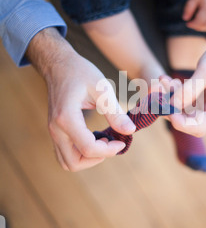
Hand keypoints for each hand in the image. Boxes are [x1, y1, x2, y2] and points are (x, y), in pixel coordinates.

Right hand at [26, 28, 135, 171]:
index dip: (109, 150)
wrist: (59, 64)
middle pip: (73, 163)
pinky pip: (65, 154)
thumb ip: (115, 112)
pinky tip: (95, 139)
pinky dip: (80, 154)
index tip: (123, 141)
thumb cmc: (80, 72)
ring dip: (87, 159)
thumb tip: (130, 131)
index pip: (88, 148)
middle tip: (111, 144)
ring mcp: (53, 132)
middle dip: (96, 159)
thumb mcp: (102, 89)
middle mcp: (56, 129)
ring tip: (104, 143)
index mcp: (67, 118)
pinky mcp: (56, 131)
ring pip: (67, 162)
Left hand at [165, 34, 205, 135]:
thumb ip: (188, 89)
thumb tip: (171, 106)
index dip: (179, 122)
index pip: (199, 127)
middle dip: (172, 108)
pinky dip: (179, 93)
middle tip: (158, 91)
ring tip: (164, 81)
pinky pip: (190, 101)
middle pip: (190, 121)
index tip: (165, 108)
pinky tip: (169, 80)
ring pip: (187, 111)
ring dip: (173, 98)